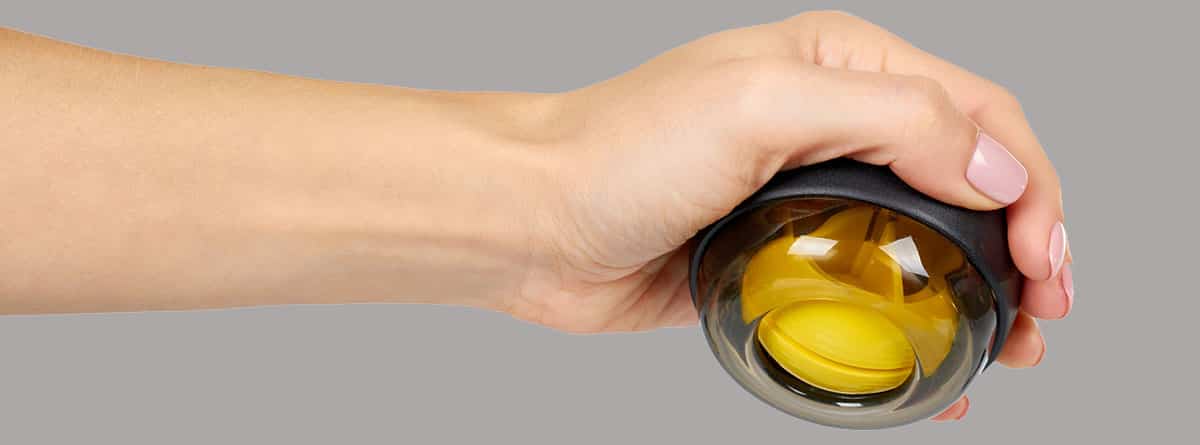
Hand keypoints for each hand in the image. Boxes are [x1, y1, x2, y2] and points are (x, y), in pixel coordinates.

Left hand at [506, 11, 1071, 420]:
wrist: (533, 221)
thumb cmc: (619, 151)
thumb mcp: (759, 106)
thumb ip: (888, 121)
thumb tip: (995, 168)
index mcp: (839, 66)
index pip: (975, 113)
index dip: (1031, 183)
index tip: (1045, 258)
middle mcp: (832, 122)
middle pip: (967, 177)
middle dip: (1024, 239)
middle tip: (1044, 310)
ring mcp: (808, 193)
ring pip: (928, 236)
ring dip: (984, 287)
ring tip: (1015, 346)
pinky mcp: (781, 254)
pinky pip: (872, 286)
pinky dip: (918, 321)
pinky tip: (941, 365)